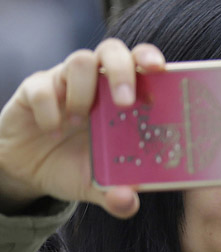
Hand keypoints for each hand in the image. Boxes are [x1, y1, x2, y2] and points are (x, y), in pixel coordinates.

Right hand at [0, 38, 166, 216]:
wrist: (29, 170)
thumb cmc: (76, 166)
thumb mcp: (98, 186)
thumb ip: (117, 196)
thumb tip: (128, 201)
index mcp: (121, 97)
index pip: (140, 63)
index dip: (150, 58)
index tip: (160, 69)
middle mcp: (96, 82)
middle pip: (113, 50)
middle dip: (122, 71)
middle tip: (125, 102)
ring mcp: (64, 81)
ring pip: (80, 60)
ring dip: (84, 92)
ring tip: (79, 122)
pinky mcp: (33, 89)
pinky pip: (42, 86)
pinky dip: (49, 109)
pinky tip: (53, 129)